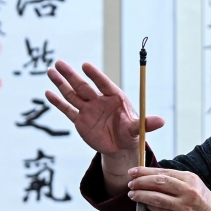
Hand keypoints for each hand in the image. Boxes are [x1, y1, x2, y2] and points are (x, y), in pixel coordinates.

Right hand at [45, 61, 164, 194]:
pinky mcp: (80, 120)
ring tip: (51, 70)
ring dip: (61, 83)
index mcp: (114, 98)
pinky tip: (48, 92)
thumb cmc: (130, 133)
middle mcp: (99, 101)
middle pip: (83, 86)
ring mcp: (88, 109)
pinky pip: (68, 109)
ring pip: (73, 94)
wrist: (120, 147)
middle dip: (71, 75)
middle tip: (60, 63)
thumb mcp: (138, 129)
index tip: (85, 65)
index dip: (95, 76)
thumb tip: (162, 121)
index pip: (103, 84)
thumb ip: (146, 123)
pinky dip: (58, 102)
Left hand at [127, 167, 210, 210]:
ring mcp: (183, 207)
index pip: (163, 172)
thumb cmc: (204, 203)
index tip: (133, 171)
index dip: (145, 171)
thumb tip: (151, 178)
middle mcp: (187, 192)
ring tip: (132, 194)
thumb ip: (175, 181)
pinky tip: (144, 205)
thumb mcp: (194, 185)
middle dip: (141, 182)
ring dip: (141, 195)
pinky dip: (149, 207)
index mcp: (190, 179)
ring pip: (156, 198)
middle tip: (131, 183)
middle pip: (158, 183)